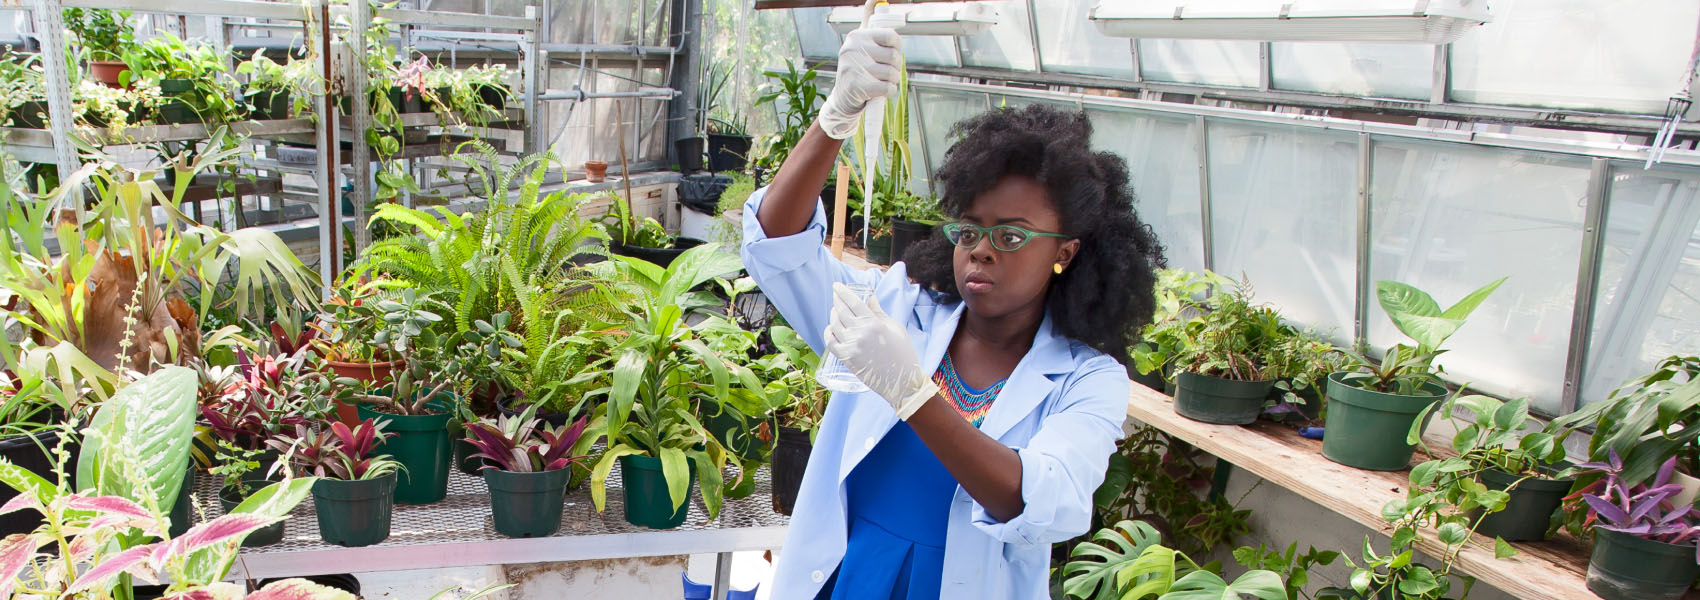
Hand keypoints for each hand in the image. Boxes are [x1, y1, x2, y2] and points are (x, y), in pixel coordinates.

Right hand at [815, 27, 902, 139]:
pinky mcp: (857, 86)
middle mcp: (853, 49)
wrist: (842, 98)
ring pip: (892, 73)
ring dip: (892, 81)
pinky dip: (889, 92)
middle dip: (895, 67)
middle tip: (886, 71)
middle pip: (894, 56)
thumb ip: (869, 21)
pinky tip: (881, 92)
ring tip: (881, 81)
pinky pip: (888, 87)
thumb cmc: (857, 68)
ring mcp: (854, 67)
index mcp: (857, 36)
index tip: (892, 51)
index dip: (897, 46)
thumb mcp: (860, 43)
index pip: (890, 36)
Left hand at [824, 282, 937, 418]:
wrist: (902, 381)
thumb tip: (870, 298)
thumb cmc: (903, 353)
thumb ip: (880, 313)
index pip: (852, 302)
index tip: (837, 285)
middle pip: (841, 311)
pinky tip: (831, 328)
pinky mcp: (847, 359)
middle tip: (836, 295)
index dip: (842, 291)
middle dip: (836, 300)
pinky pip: (830, 342)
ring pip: (834, 324)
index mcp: (874, 323)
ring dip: (833, 315)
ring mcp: (851, 346)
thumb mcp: (895, 328)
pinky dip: (828, 332)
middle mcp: (860, 333)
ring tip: (836, 311)